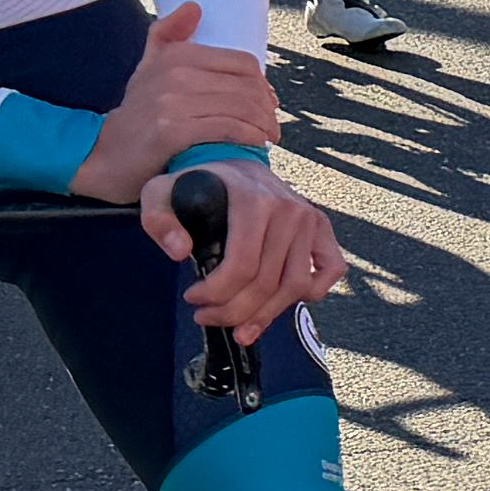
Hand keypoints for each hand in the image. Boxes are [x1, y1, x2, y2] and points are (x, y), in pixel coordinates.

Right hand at [71, 2, 280, 193]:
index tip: (268, 101)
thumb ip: (167, 35)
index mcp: (177, 55)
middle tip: (271, 125)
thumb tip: (194, 7)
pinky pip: (226, 129)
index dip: (263, 83)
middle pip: (246, 87)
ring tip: (265, 137)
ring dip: (262, 126)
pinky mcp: (172, 132)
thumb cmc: (137, 113)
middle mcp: (175, 74)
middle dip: (266, 108)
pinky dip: (247, 137)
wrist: (106, 154)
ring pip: (240, 108)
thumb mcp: (149, 67)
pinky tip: (253, 145)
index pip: (243, 63)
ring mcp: (173, 103)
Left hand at [145, 159, 343, 340]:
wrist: (236, 163)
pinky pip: (330, 270)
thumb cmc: (199, 184)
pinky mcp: (322, 228)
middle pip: (267, 282)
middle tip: (206, 317)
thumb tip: (180, 253)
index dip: (216, 293)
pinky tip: (283, 304)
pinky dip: (312, 292)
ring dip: (266, 316)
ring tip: (237, 327)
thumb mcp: (162, 191)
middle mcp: (289, 210)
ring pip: (296, 287)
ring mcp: (310, 219)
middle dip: (233, 312)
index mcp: (253, 200)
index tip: (193, 299)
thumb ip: (159, 219)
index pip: (242, 265)